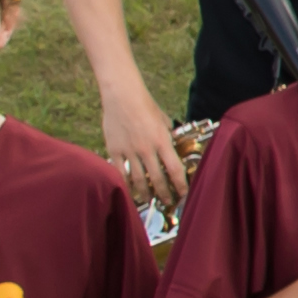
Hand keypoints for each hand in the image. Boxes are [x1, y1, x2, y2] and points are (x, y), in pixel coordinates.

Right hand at [103, 87, 193, 205]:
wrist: (122, 95)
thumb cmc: (145, 104)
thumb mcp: (164, 120)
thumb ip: (168, 135)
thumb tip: (173, 146)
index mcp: (162, 141)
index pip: (175, 170)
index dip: (180, 185)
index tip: (183, 194)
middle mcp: (147, 149)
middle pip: (157, 179)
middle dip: (164, 194)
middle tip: (167, 203)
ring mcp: (129, 151)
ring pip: (138, 179)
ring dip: (144, 193)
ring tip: (147, 201)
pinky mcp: (114, 150)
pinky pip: (120, 171)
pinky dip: (124, 183)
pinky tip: (127, 190)